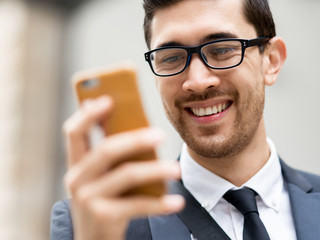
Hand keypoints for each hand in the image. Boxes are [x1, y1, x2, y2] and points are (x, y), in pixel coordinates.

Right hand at [63, 96, 184, 239]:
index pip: (74, 132)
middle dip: (134, 139)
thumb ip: (110, 150)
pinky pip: (136, 206)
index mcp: (76, 163)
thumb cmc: (104, 198)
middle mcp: (76, 179)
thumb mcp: (101, 174)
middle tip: (160, 135)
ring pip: (125, 175)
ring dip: (155, 170)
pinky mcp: (103, 218)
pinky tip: (176, 202)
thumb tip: (124, 120)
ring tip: (176, 169)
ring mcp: (88, 199)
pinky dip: (159, 203)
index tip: (108, 99)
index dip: (88, 114)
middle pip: (105, 150)